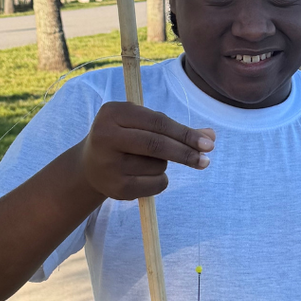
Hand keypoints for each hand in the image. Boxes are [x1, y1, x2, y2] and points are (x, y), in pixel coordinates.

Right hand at [78, 101, 214, 200]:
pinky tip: (144, 176)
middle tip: (206, 160)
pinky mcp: (116, 188)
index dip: (185, 133)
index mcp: (113, 112)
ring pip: (158, 165)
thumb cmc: (124, 140)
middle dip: (186, 152)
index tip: (209, 143)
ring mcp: (109, 164)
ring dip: (164, 165)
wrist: (89, 168)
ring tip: (146, 161)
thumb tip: (211, 135)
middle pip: (157, 145)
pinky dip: (161, 180)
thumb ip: (175, 129)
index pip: (158, 122)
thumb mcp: (143, 126)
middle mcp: (106, 136)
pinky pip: (156, 184)